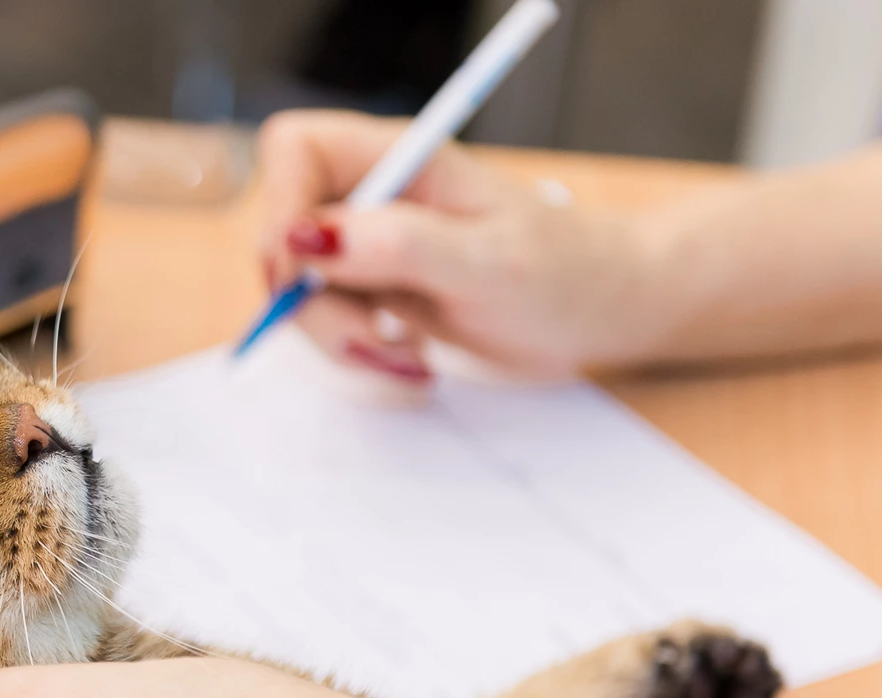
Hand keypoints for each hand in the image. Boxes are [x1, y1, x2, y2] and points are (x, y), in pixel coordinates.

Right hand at [256, 110, 662, 384]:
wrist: (599, 313)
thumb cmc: (564, 275)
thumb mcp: (487, 264)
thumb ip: (399, 246)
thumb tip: (310, 238)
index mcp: (399, 159)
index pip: (295, 151)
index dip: (283, 206)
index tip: (311, 270)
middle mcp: (373, 196)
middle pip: (284, 235)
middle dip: (314, 301)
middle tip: (376, 340)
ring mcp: (367, 246)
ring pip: (298, 290)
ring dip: (339, 338)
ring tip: (405, 359)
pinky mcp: (372, 290)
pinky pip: (326, 322)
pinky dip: (357, 354)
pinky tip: (407, 361)